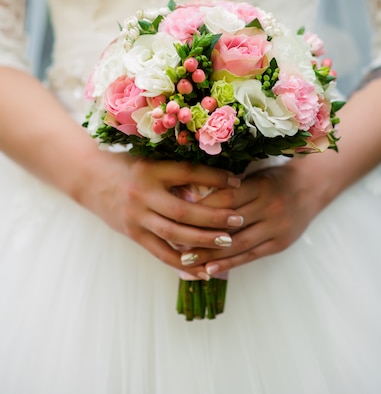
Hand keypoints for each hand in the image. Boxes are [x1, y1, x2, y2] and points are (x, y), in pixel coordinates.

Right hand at [78, 149, 241, 269]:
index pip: (189, 174)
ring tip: (227, 242)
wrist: (89, 179)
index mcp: (151, 170)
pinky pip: (161, 254)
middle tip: (239, 219)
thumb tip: (211, 188)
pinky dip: (183, 265)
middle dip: (214, 217)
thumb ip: (177, 174)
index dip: (215, 178)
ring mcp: (137, 217)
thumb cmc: (127, 165)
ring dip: (203, 241)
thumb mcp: (151, 161)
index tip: (239, 182)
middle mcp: (143, 195)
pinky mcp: (133, 235)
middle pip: (183, 211)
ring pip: (174, 235)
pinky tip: (203, 271)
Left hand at [177, 159, 327, 277]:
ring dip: (210, 254)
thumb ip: (229, 187)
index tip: (175, 215)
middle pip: (229, 224)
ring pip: (238, 244)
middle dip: (200, 234)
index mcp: (259, 186)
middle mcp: (269, 207)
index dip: (200, 209)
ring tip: (185, 261)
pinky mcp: (279, 244)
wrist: (311, 188)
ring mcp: (276, 227)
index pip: (225, 199)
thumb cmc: (274, 179)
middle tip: (173, 243)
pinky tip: (210, 270)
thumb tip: (192, 200)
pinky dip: (229, 264)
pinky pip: (250, 256)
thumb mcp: (253, 176)